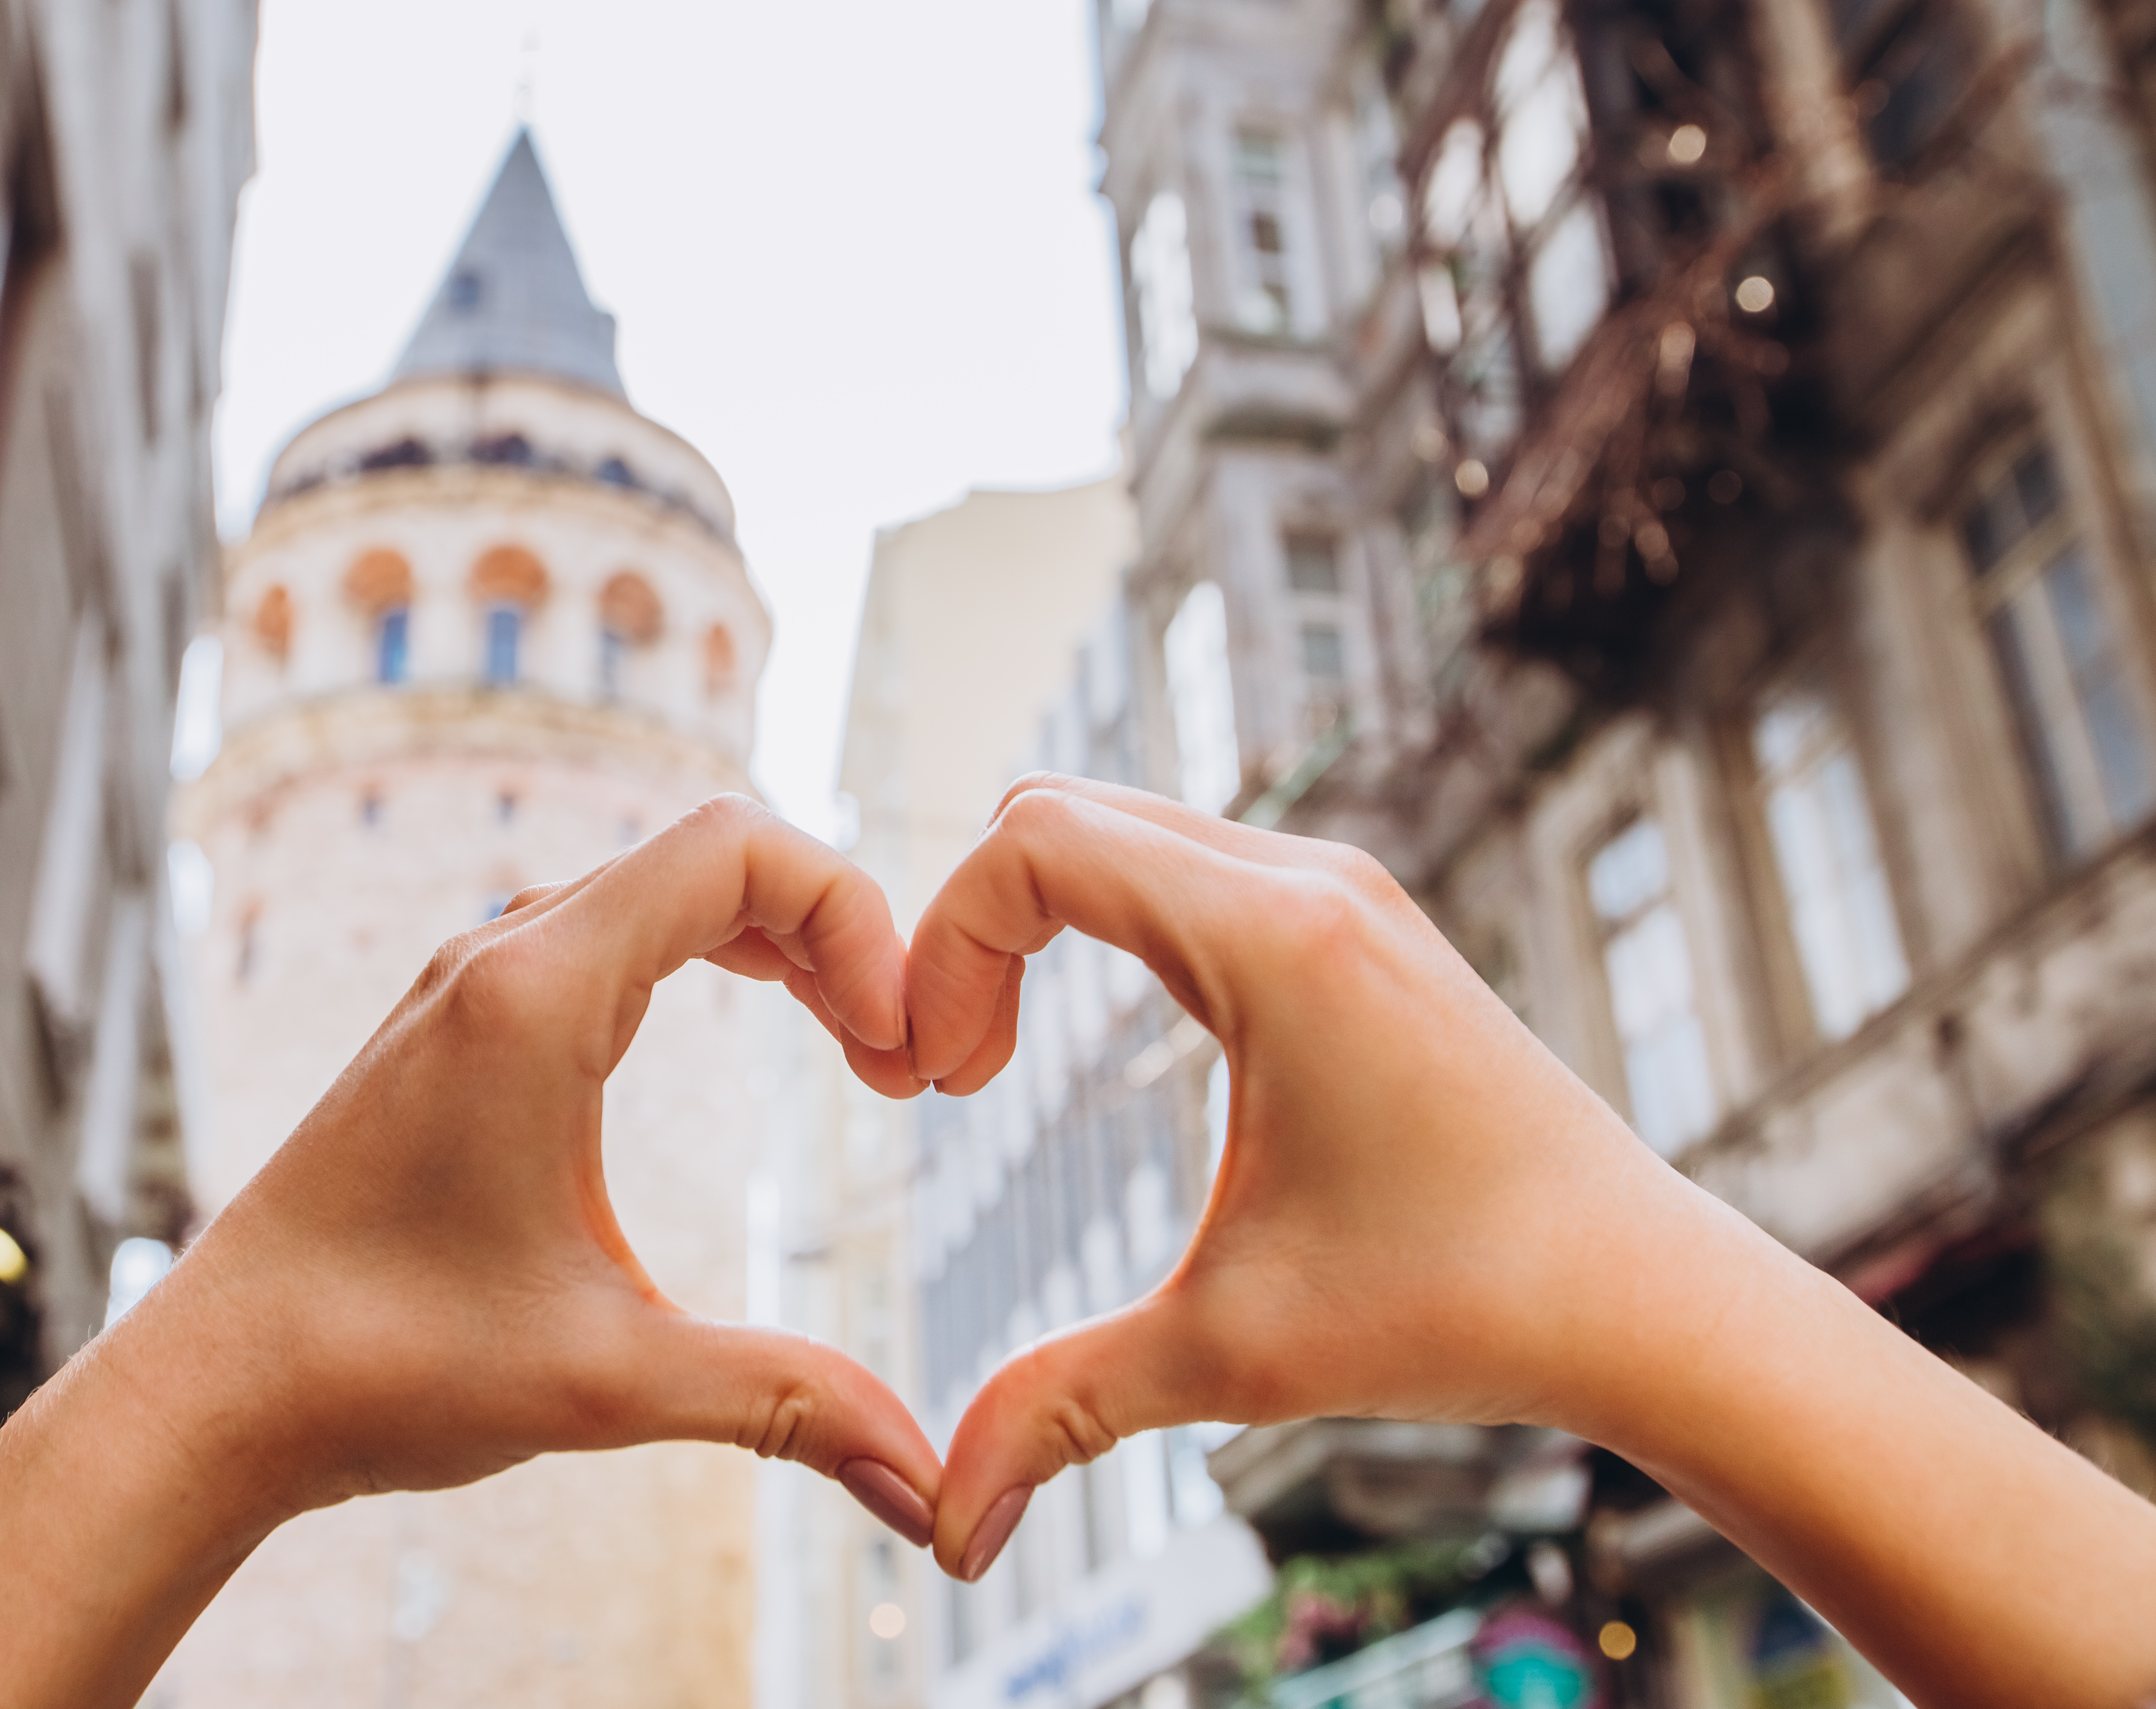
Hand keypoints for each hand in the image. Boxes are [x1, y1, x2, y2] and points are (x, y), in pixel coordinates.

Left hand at [173, 792, 936, 1516]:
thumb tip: (928, 1487)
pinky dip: (703, 956)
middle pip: (712, 854)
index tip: (897, 1048)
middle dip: (833, 932)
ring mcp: (469, 989)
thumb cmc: (380, 1367)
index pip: (737, 847)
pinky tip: (749, 1025)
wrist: (216, 1392)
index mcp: (535, 997)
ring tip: (853, 1040)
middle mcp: (497, 961)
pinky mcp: (455, 1030)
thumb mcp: (609, 1382)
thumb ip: (784, 1404)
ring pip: (656, 889)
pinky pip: (607, 932)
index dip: (854, 916)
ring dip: (772, 942)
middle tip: (897, 1057)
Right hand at [903, 775, 1680, 1569]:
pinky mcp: (1360, 924)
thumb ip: (1065, 1411)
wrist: (1644, 1298)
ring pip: (1118, 831)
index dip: (940, 946)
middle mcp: (1310, 879)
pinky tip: (1099, 1047)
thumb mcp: (1236, 1355)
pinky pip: (1184, 866)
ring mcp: (1343, 890)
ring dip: (1033, 924)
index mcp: (1274, 939)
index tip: (935, 1086)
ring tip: (998, 1064)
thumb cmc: (1462, 1308)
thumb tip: (947, 1532)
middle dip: (970, 931)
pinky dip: (1104, 923)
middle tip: (953, 1077)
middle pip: (1057, 811)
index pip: (1031, 843)